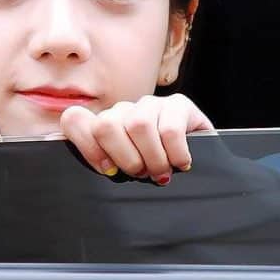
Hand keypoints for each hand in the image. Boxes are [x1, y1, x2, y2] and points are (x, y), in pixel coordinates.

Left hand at [59, 93, 214, 184]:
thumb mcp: (125, 173)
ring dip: (152, 158)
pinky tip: (181, 163)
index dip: (87, 147)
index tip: (107, 170)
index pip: (74, 119)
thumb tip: (77, 157)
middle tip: (140, 174)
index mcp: (104, 126)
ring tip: (161, 172)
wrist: (204, 172)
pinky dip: (175, 153)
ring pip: (138, 125)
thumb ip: (102, 165)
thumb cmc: (155, 174)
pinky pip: (170, 127)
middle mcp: (123, 110)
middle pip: (106, 124)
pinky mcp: (179, 105)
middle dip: (125, 157)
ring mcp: (150, 105)